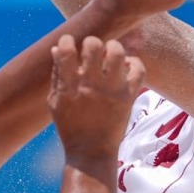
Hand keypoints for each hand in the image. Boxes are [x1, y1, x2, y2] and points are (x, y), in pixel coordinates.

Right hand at [48, 35, 144, 160]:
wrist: (91, 152)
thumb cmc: (70, 126)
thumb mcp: (55, 102)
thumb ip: (56, 74)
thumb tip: (56, 48)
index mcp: (69, 86)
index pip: (66, 50)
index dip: (67, 41)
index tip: (69, 45)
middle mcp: (90, 85)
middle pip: (94, 45)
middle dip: (92, 42)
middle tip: (93, 51)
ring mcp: (111, 90)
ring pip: (117, 52)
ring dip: (113, 48)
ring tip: (110, 56)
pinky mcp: (128, 96)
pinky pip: (138, 69)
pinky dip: (134, 63)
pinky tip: (126, 67)